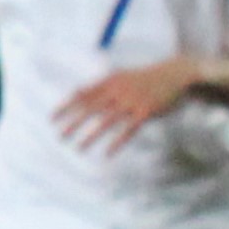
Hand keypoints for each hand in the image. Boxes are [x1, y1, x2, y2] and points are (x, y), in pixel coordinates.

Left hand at [53, 55, 204, 150]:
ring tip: (79, 148)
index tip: (52, 119)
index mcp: (110, 80)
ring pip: (107, 121)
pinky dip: (117, 142)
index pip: (83, 95)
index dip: (67, 107)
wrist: (176, 75)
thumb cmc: (147, 78)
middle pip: (91, 108)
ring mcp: (132, 101)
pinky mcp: (146, 112)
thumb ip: (99, 85)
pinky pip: (128, 130)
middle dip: (74, 123)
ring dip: (91, 136)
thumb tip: (75, 92)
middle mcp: (118, 90)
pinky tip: (107, 153)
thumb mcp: (121, 76)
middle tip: (60, 136)